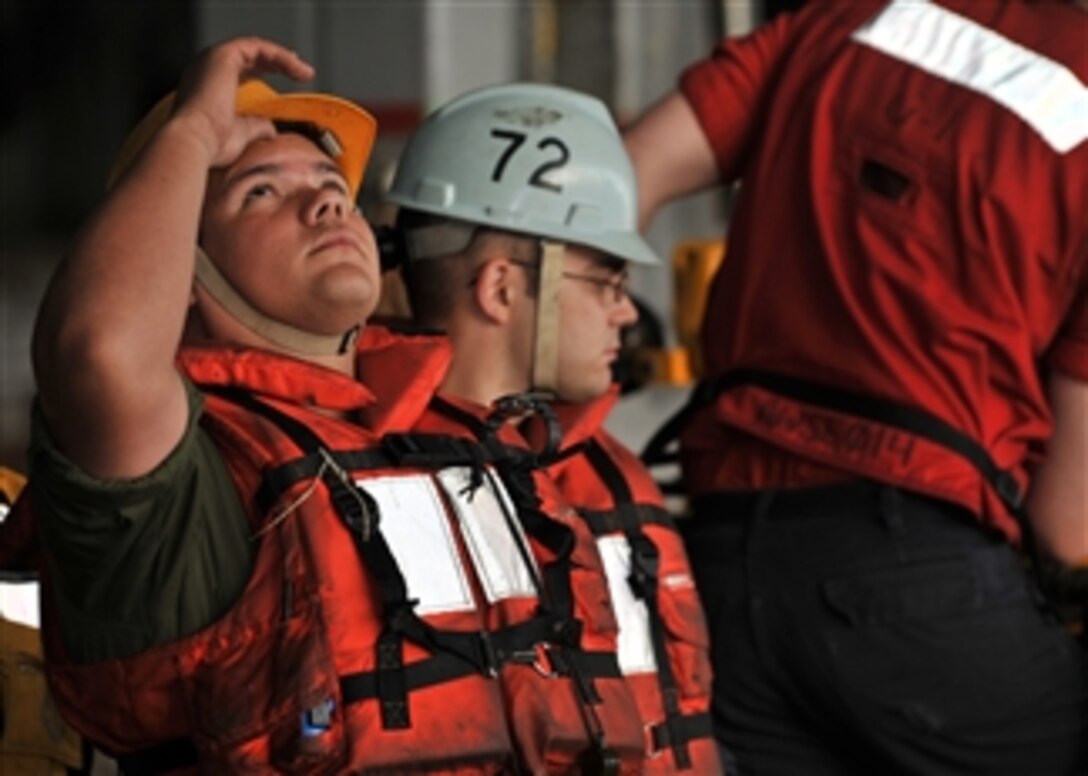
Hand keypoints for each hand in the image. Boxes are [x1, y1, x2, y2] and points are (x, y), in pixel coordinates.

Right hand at [171, 37, 314, 167]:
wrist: (194, 142)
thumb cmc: (211, 146)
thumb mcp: (241, 135)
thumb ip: (256, 126)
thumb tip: (271, 128)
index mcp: (206, 87)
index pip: (238, 71)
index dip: (265, 72)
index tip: (288, 80)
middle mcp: (205, 69)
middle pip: (247, 56)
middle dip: (277, 62)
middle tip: (301, 73)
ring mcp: (212, 60)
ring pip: (254, 48)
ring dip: (283, 58)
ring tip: (306, 72)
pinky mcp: (223, 55)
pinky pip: (258, 47)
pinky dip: (280, 55)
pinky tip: (297, 67)